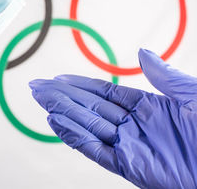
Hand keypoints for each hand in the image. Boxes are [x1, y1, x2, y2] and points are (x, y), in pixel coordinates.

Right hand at [29, 49, 196, 187]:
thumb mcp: (193, 95)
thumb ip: (164, 76)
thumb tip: (142, 52)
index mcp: (148, 107)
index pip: (104, 93)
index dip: (80, 85)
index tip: (58, 79)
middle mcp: (133, 126)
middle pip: (89, 107)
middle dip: (62, 96)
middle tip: (38, 87)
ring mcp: (129, 146)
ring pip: (87, 126)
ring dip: (62, 113)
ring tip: (41, 100)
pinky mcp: (129, 166)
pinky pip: (95, 150)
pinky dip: (73, 136)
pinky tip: (56, 122)